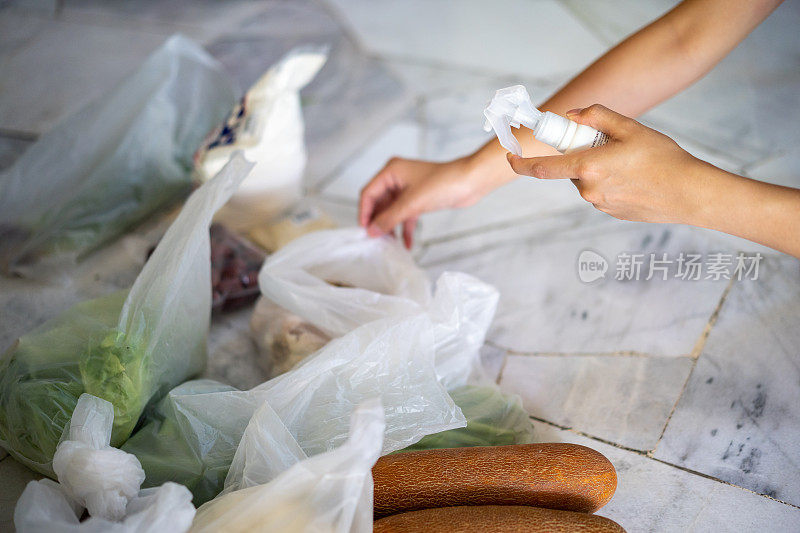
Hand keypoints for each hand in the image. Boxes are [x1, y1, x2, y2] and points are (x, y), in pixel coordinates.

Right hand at [359, 157, 489, 247]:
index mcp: (391, 171)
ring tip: (389, 245)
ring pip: (392, 211)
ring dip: (391, 227)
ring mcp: (408, 189)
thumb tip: (372, 231)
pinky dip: (406, 229)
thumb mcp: (412, 203)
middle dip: (378, 222)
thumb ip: (390, 218)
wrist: (471, 182)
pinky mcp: (418, 199)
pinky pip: (406, 216)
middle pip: (379, 204)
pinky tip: (407, 244)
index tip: (364, 231)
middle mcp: (396, 179)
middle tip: (376, 241)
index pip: (369, 193)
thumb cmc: (443, 183)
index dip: (365, 213)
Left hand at [507, 104, 702, 224]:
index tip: (510, 158)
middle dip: (583, 156)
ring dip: (600, 170)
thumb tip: (570, 115)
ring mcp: (600, 205)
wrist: (689, 192)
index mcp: (589, 168)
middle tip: (611, 145)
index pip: (543, 169)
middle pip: (572, 170)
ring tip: (633, 164)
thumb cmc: (663, 157)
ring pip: (588, 182)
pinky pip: (603, 194)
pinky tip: (637, 179)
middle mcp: (589, 190)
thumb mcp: (630, 128)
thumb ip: (596, 116)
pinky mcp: (612, 214)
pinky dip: (612, 184)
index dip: (521, 164)